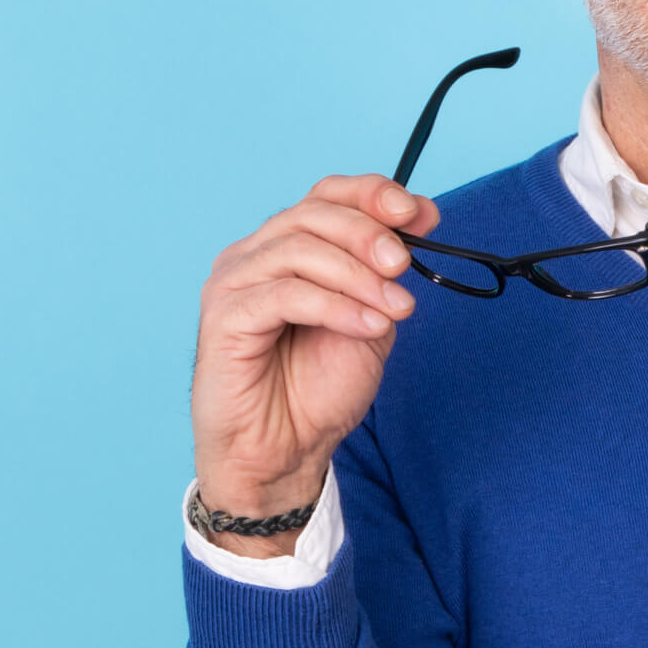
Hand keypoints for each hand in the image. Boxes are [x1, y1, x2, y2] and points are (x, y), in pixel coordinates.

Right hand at [190, 175, 436, 555]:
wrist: (284, 453)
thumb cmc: (317, 390)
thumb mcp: (371, 317)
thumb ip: (387, 270)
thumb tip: (423, 212)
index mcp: (286, 247)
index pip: (327, 194)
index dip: (372, 194)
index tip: (418, 213)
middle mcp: (254, 255)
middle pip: (312, 214)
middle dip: (368, 234)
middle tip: (404, 266)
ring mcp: (233, 283)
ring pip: (299, 249)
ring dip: (357, 275)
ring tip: (394, 309)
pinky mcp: (223, 317)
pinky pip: (284, 294)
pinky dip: (335, 306)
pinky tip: (367, 326)